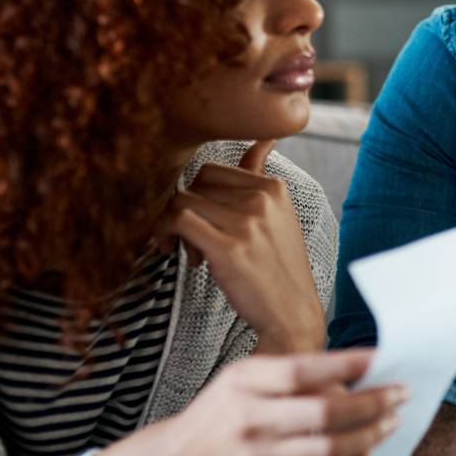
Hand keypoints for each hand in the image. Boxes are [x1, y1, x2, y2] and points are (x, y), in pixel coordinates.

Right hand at [91, 349, 404, 455]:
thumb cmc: (215, 415)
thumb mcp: (240, 382)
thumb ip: (284, 378)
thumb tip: (346, 373)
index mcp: (242, 380)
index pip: (302, 369)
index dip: (344, 363)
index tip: (379, 357)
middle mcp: (247, 415)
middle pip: (322, 410)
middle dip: (369, 403)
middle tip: (399, 395)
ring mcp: (253, 453)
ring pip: (324, 449)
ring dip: (365, 436)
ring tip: (389, 423)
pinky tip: (363, 453)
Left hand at [166, 140, 323, 353]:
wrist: (292, 315)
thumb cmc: (279, 269)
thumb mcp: (279, 216)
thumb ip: (261, 176)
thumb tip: (263, 139)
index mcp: (275, 187)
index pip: (213, 170)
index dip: (199, 194)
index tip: (203, 221)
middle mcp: (262, 199)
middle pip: (196, 183)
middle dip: (188, 209)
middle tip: (192, 240)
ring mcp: (246, 223)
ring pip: (183, 201)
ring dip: (173, 224)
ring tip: (186, 249)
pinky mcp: (228, 248)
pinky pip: (178, 221)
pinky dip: (164, 232)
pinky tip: (173, 250)